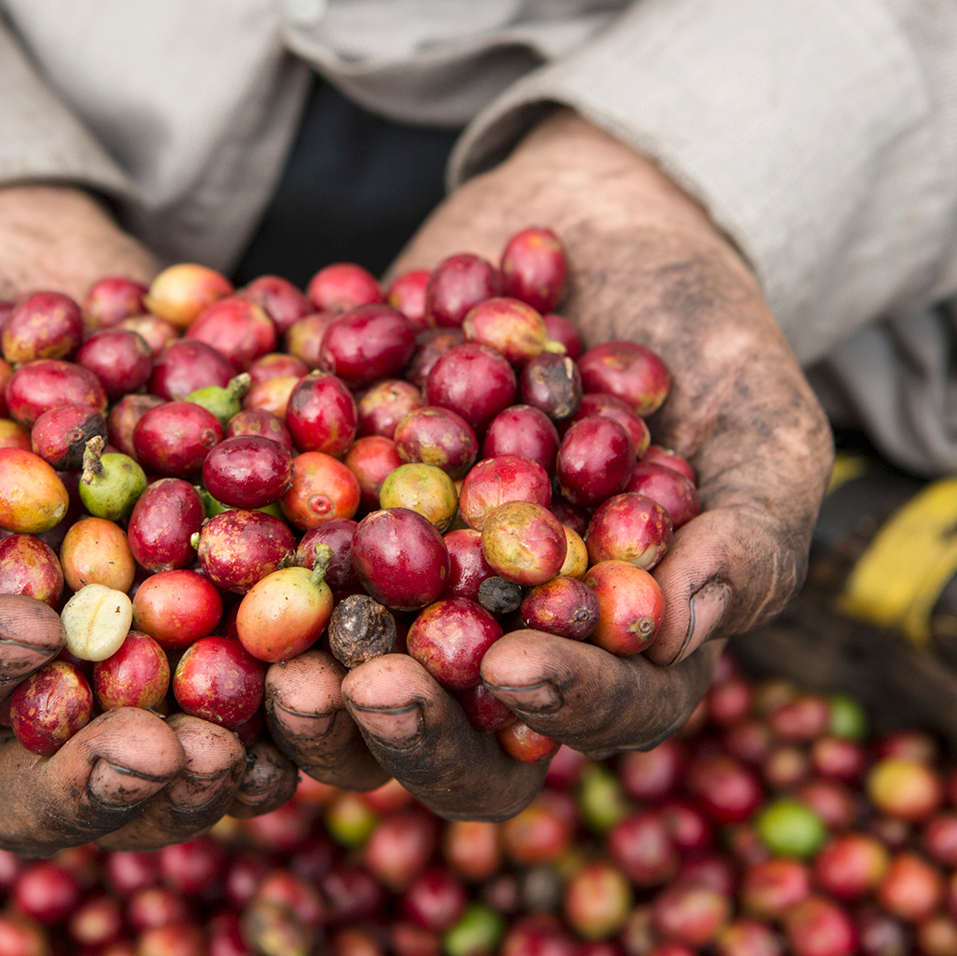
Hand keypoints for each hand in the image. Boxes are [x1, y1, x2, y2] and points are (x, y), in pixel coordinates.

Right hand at [0, 185, 293, 853]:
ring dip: (219, 758)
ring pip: (155, 753)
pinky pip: (247, 677)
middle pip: (42, 781)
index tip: (29, 629)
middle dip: (109, 777)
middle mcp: (0, 701)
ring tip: (275, 743)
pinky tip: (347, 673)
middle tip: (181, 754)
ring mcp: (106, 670)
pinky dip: (293, 678)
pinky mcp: (197, 623)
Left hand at [277, 112, 831, 819]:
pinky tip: (192, 542)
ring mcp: (399, 594)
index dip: (564, 705)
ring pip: (344, 683)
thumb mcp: (764, 416)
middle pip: (453, 737)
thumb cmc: (703, 324)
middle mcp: (499, 642)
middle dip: (405, 727)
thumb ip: (751, 529)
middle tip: (359, 686)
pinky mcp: (317, 527)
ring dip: (300, 690)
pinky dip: (232, 568)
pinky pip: (265, 570)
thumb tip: (681, 632)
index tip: (519, 664)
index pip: (601, 714)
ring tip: (265, 656)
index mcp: (616, 648)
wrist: (585, 217)